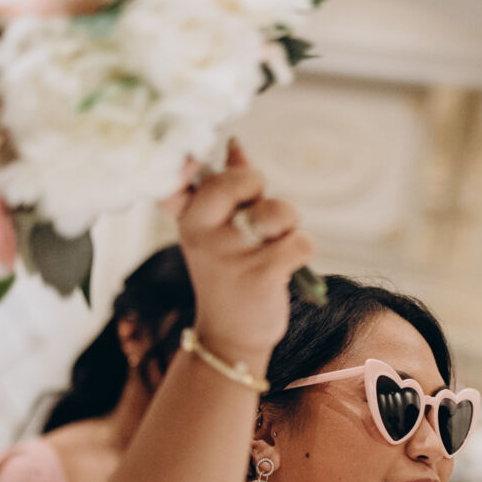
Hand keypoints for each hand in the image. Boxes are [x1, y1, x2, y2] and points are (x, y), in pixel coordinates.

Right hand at [171, 140, 314, 370]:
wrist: (230, 337)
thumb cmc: (230, 275)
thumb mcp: (218, 231)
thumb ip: (229, 187)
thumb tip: (236, 144)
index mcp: (189, 218)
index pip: (178, 177)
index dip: (187, 161)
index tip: (193, 157)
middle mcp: (202, 233)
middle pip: (243, 181)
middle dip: (260, 190)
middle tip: (258, 217)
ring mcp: (230, 254)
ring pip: (280, 211)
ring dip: (289, 226)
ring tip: (274, 247)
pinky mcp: (261, 274)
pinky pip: (301, 241)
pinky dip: (303, 250)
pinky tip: (287, 267)